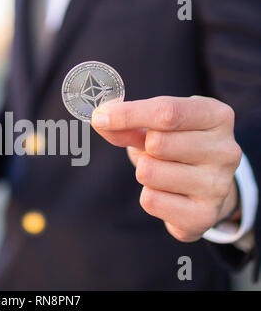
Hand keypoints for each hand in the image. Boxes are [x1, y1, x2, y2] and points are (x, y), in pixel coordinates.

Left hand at [91, 96, 241, 241]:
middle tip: (154, 152)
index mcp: (217, 116)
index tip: (100, 118)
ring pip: (149, 172)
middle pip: (157, 143)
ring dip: (144, 172)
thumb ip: (129, 124)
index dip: (128, 114)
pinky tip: (167, 193)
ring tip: (163, 172)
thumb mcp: (157, 127)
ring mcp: (219, 185)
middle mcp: (226, 150)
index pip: (167, 112)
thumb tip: (101, 119)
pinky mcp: (204, 215)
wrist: (207, 188)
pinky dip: (148, 195)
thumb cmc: (178, 147)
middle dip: (143, 148)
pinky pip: (151, 200)